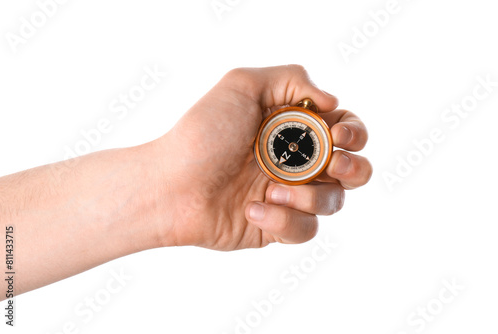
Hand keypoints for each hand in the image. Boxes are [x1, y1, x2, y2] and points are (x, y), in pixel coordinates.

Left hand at [152, 65, 371, 249]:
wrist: (171, 186)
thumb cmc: (203, 134)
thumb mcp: (242, 85)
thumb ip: (291, 78)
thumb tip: (332, 101)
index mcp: (293, 129)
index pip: (345, 129)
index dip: (354, 132)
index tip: (337, 135)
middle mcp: (296, 162)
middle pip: (353, 170)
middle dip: (354, 168)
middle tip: (331, 166)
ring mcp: (289, 196)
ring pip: (333, 202)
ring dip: (309, 197)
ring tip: (270, 191)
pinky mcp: (277, 226)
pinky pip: (305, 230)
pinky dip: (283, 221)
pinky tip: (251, 210)